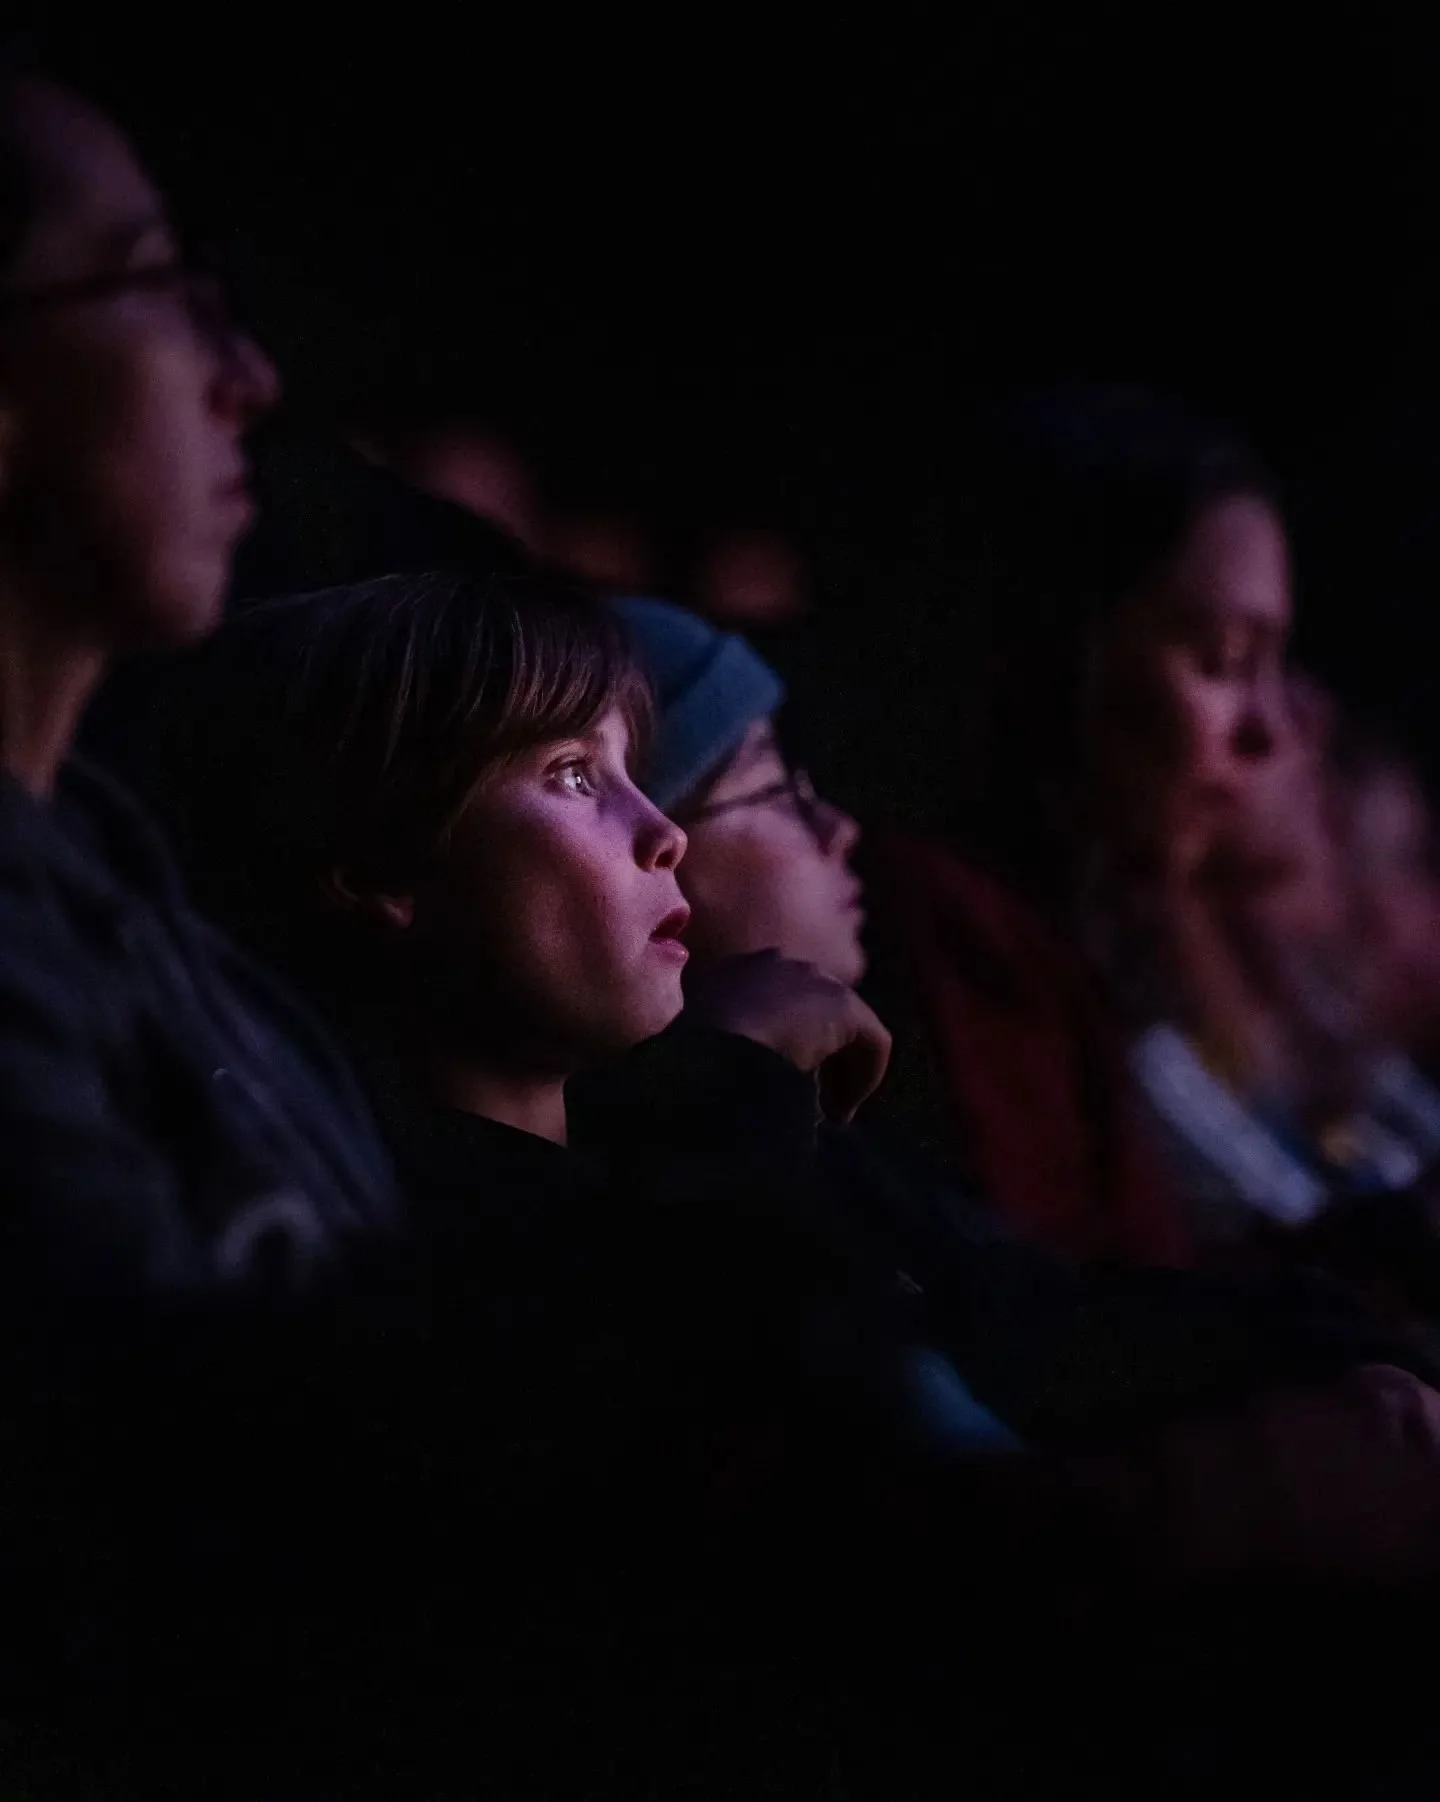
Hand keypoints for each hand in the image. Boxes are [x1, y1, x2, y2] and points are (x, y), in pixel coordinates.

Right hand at [683, 950, 891, 1123]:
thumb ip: (721, 1049)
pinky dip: (865, 1078)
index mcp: (736, 971)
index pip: (776, 1002)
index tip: (778, 1081)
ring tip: (830, 1113)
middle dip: (821, 1056)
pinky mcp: (843, 1006)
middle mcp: (776, 964)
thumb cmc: (687, 1062)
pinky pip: (871, 1042)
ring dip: (842, 1072)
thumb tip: (731, 1084)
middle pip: (815, 1011)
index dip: (786, 1043)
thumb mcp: (695, 1050)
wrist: (706, 1054)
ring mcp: (812, 979)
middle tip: (814, 1102)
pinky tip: (842, 1111)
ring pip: (845, 1028)